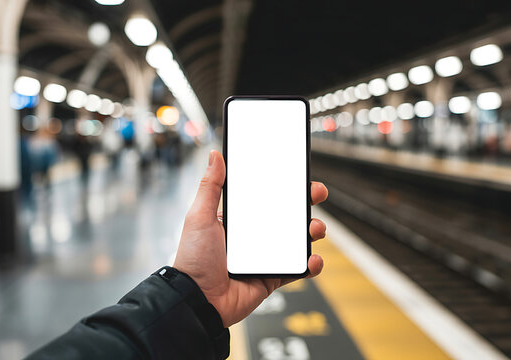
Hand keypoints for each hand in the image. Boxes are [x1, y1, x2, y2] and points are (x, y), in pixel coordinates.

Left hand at [174, 150, 327, 326]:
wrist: (198, 301)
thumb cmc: (193, 259)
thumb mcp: (200, 217)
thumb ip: (210, 186)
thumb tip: (214, 155)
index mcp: (238, 220)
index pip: (266, 197)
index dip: (283, 186)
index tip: (297, 174)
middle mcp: (254, 237)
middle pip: (287, 216)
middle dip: (306, 203)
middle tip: (316, 193)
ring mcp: (265, 257)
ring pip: (297, 240)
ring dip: (313, 231)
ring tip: (315, 229)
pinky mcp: (272, 277)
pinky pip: (297, 269)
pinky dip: (310, 265)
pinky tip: (312, 259)